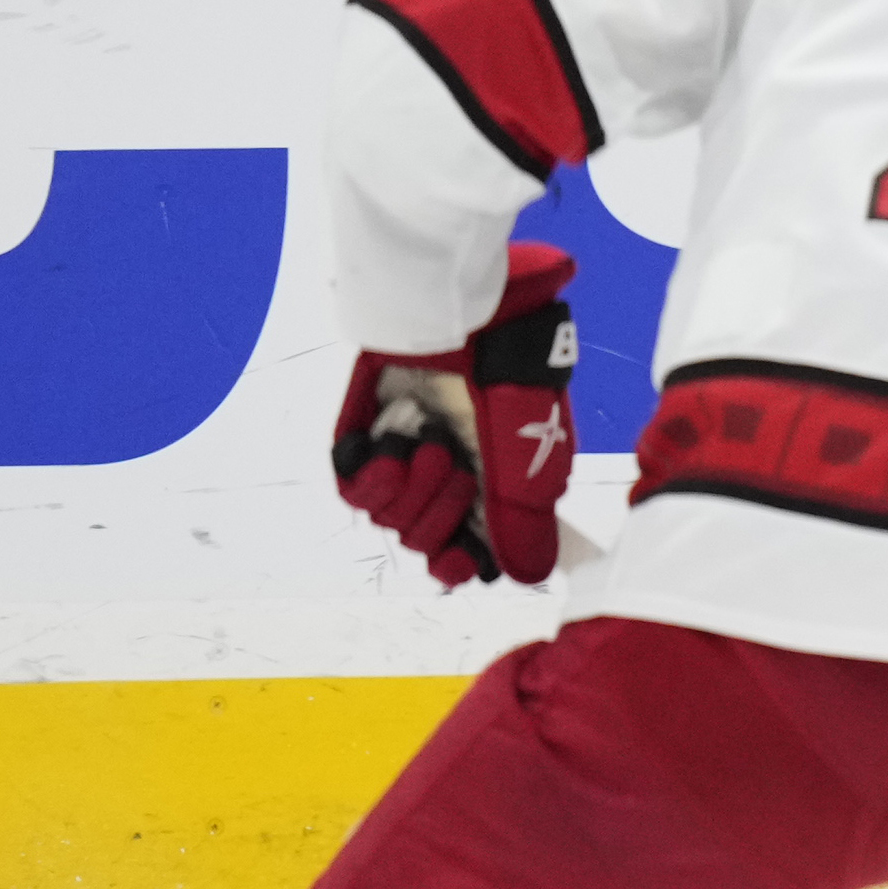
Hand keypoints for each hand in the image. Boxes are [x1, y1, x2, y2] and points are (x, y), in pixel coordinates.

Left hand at [330, 241, 576, 586]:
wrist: (460, 314)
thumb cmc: (507, 374)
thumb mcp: (525, 450)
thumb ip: (522, 515)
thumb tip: (530, 574)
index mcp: (496, 485)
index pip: (470, 549)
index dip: (461, 563)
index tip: (459, 560)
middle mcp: (450, 477)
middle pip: (428, 540)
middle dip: (439, 514)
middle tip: (456, 468)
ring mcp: (407, 460)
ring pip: (393, 519)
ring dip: (411, 490)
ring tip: (429, 444)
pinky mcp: (367, 442)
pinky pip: (357, 491)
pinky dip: (375, 479)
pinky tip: (392, 450)